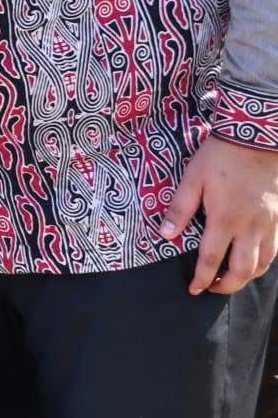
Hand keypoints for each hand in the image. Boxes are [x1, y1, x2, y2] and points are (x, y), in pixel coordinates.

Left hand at [160, 135, 277, 294]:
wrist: (256, 141)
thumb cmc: (220, 158)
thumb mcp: (192, 179)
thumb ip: (179, 208)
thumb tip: (165, 235)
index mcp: (225, 219)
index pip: (211, 259)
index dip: (201, 278)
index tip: (193, 289)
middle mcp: (250, 228)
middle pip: (243, 271)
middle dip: (227, 286)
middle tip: (213, 289)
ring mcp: (269, 225)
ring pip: (264, 265)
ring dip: (247, 278)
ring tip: (232, 280)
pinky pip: (275, 250)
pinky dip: (264, 263)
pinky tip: (254, 261)